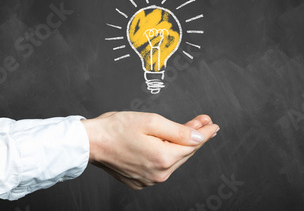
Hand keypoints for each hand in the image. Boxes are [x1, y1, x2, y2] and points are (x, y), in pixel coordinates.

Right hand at [81, 112, 218, 189]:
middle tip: (203, 121)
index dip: (205, 132)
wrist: (90, 142)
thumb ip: (178, 130)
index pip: (192, 145)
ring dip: (181, 145)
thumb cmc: (115, 128)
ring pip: (173, 160)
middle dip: (195, 136)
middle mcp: (158, 174)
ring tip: (188, 129)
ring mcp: (148, 179)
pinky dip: (165, 154)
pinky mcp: (140, 181)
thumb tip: (199, 136)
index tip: (213, 125)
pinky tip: (167, 142)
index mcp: (163, 158)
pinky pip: (160, 166)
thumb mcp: (151, 121)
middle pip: (184, 153)